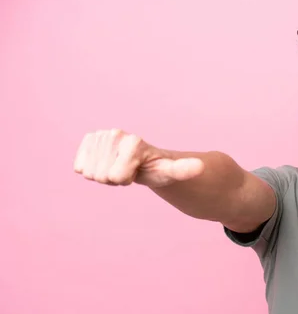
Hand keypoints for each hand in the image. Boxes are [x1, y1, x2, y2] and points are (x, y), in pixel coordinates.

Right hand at [73, 129, 204, 187]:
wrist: (144, 160)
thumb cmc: (158, 168)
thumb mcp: (171, 171)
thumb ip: (183, 169)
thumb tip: (202, 167)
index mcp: (133, 142)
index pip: (115, 176)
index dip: (125, 179)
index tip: (136, 171)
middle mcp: (115, 134)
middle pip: (102, 175)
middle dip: (114, 178)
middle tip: (128, 170)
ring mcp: (100, 136)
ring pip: (90, 172)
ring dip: (103, 175)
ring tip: (119, 167)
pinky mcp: (87, 140)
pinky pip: (79, 167)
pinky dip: (90, 170)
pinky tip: (106, 164)